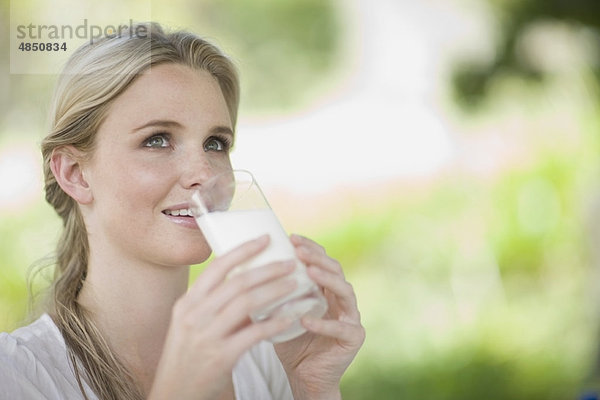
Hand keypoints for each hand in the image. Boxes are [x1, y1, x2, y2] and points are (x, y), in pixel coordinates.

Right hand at [148, 235, 295, 399]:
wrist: (175, 394)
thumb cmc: (187, 357)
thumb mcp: (191, 324)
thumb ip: (215, 304)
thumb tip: (248, 283)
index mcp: (188, 303)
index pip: (218, 267)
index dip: (243, 250)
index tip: (265, 239)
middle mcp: (194, 315)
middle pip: (238, 282)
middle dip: (268, 269)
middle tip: (289, 263)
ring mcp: (207, 336)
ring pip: (247, 303)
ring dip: (275, 291)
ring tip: (294, 284)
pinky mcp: (221, 357)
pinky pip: (254, 334)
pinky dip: (274, 323)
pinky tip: (290, 317)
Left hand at [274, 235, 364, 399]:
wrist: (303, 375)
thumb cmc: (290, 341)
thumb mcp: (279, 311)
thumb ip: (271, 292)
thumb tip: (242, 268)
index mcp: (326, 288)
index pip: (322, 260)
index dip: (310, 247)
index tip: (292, 237)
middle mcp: (341, 298)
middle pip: (336, 269)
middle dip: (318, 257)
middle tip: (300, 251)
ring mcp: (351, 317)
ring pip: (346, 291)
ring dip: (327, 280)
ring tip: (309, 273)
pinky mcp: (354, 337)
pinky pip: (341, 327)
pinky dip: (323, 323)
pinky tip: (305, 319)